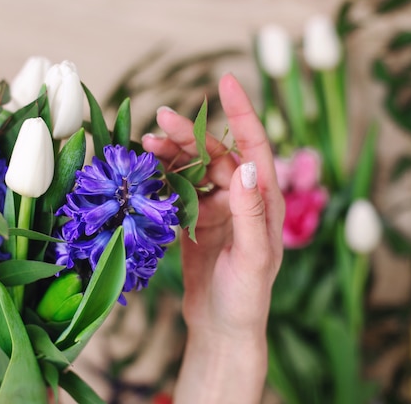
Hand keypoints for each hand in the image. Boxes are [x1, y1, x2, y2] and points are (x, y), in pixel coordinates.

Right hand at [142, 73, 283, 403]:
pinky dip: (164, 178)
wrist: (221, 328)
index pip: (254, 147)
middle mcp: (242, 199)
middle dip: (189, 136)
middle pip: (215, 155)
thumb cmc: (245, 298)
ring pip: (194, 170)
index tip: (225, 82)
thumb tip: (242, 167)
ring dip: (172, 155)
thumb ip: (250, 214)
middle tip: (160, 122)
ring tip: (146, 145)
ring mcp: (217, 209)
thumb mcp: (253, 258)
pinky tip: (147, 170)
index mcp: (264, 202)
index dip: (241, 113)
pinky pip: (179, 190)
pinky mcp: (196, 222)